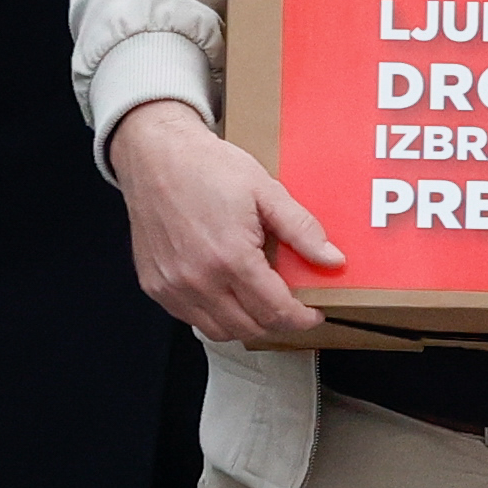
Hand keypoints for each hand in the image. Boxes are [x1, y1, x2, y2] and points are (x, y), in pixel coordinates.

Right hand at [109, 96, 337, 347]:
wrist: (155, 156)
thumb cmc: (208, 168)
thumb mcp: (265, 191)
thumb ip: (301, 230)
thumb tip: (333, 260)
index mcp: (231, 258)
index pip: (275, 311)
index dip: (301, 318)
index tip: (313, 313)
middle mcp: (198, 280)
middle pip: (250, 328)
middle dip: (278, 322)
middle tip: (292, 306)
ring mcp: (173, 287)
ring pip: (220, 331)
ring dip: (247, 324)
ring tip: (261, 301)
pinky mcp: (155, 286)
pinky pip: (191, 319)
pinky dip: (215, 315)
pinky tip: (227, 293)